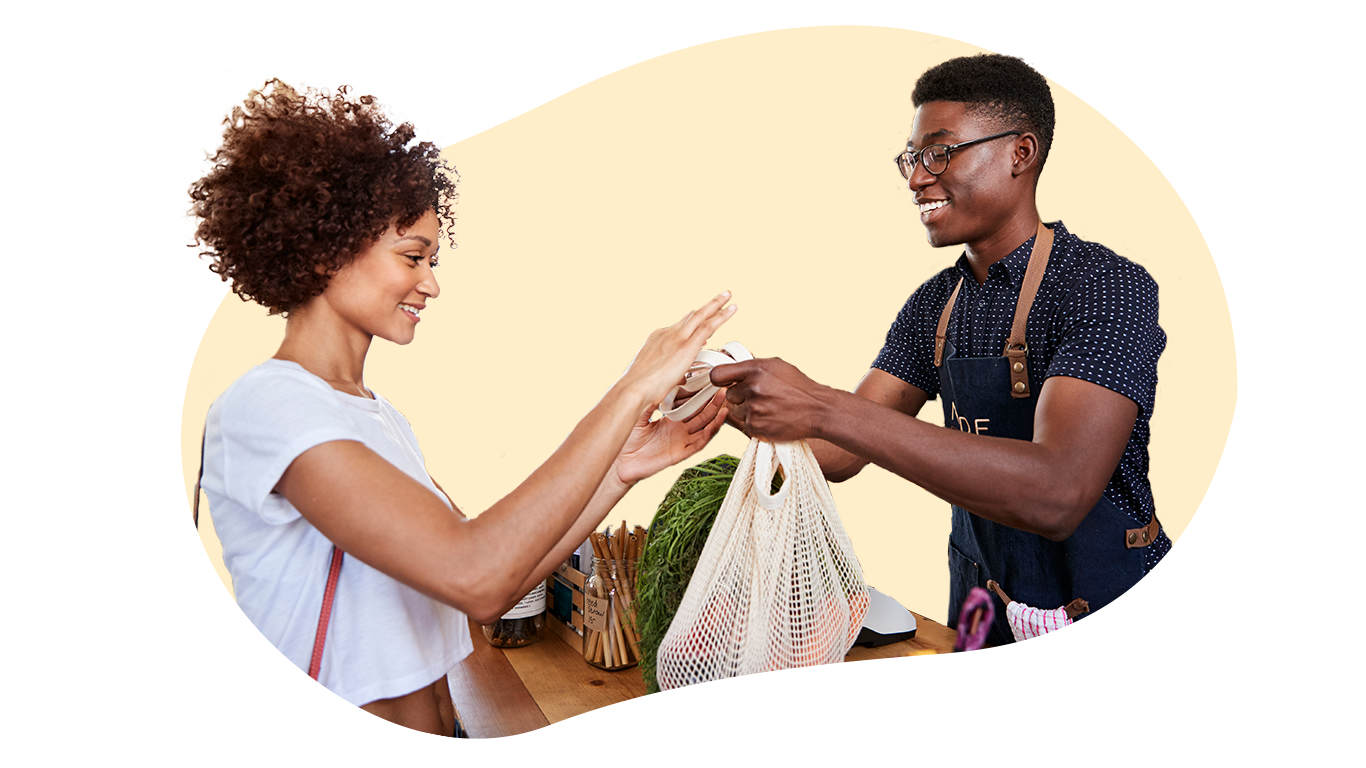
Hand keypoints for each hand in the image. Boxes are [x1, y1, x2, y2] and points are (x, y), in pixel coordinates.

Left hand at [614, 390, 728, 484]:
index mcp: (669, 420)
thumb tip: (666, 381)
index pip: (689, 404)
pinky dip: (711, 430)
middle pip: (701, 413)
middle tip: (722, 385)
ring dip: (716, 413)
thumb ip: (653, 398)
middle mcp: (678, 430)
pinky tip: (719, 418)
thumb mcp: (639, 411)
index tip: (708, 379)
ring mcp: (681, 442)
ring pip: (705, 426)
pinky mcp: (680, 453)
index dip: (699, 393)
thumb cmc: (625, 437)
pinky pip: (700, 442)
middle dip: (712, 400)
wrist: (618, 461)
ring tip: (724, 398)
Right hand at [618, 292, 736, 408]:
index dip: (692, 326)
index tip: (704, 328)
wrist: (633, 389)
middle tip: (720, 298)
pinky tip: (732, 309)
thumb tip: (676, 377)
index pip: (679, 329)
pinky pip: (708, 325)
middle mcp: (667, 333)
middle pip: (690, 316)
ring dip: (716, 305)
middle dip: (706, 307)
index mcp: (657, 339)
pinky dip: (721, 316)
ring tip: (728, 296)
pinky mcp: (687, 345)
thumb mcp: (652, 377)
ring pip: (701, 316)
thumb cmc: (639, 390)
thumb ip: (666, 374)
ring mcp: (677, 337)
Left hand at [708, 357, 830, 441]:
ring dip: (747, 410)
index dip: (720, 380)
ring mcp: (754, 409)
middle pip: (728, 394)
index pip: (717, 375)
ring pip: (736, 410)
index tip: (725, 382)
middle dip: (740, 395)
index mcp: (755, 369)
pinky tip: (770, 417)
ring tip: (768, 407)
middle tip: (760, 396)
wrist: (817, 409)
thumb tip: (729, 369)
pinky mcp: (756, 427)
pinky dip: (755, 422)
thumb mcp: (775, 366)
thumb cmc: (797, 386)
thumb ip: (751, 367)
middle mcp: (752, 388)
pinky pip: (745, 424)